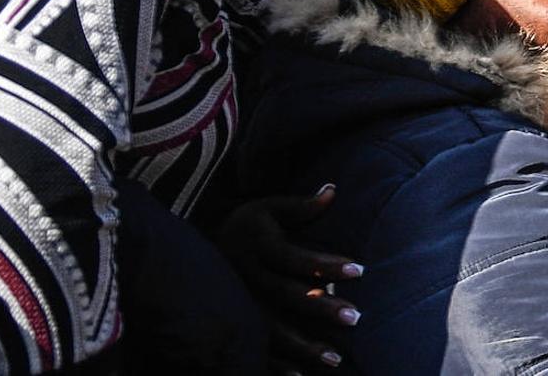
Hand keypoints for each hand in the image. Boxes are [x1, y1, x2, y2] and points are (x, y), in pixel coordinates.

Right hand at [218, 184, 362, 373]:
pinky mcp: (232, 324)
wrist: (188, 250)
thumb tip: (333, 190)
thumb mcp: (267, 209)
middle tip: (355, 317)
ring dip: (303, 346)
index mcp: (259, 246)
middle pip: (287, 295)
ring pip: (271, 329)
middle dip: (321, 307)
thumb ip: (300, 205)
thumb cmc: (244, 227)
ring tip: (335, 358)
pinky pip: (252, 348)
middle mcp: (248, 277)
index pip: (296, 257)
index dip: (326, 265)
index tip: (359, 270)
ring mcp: (238, 304)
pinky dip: (274, 366)